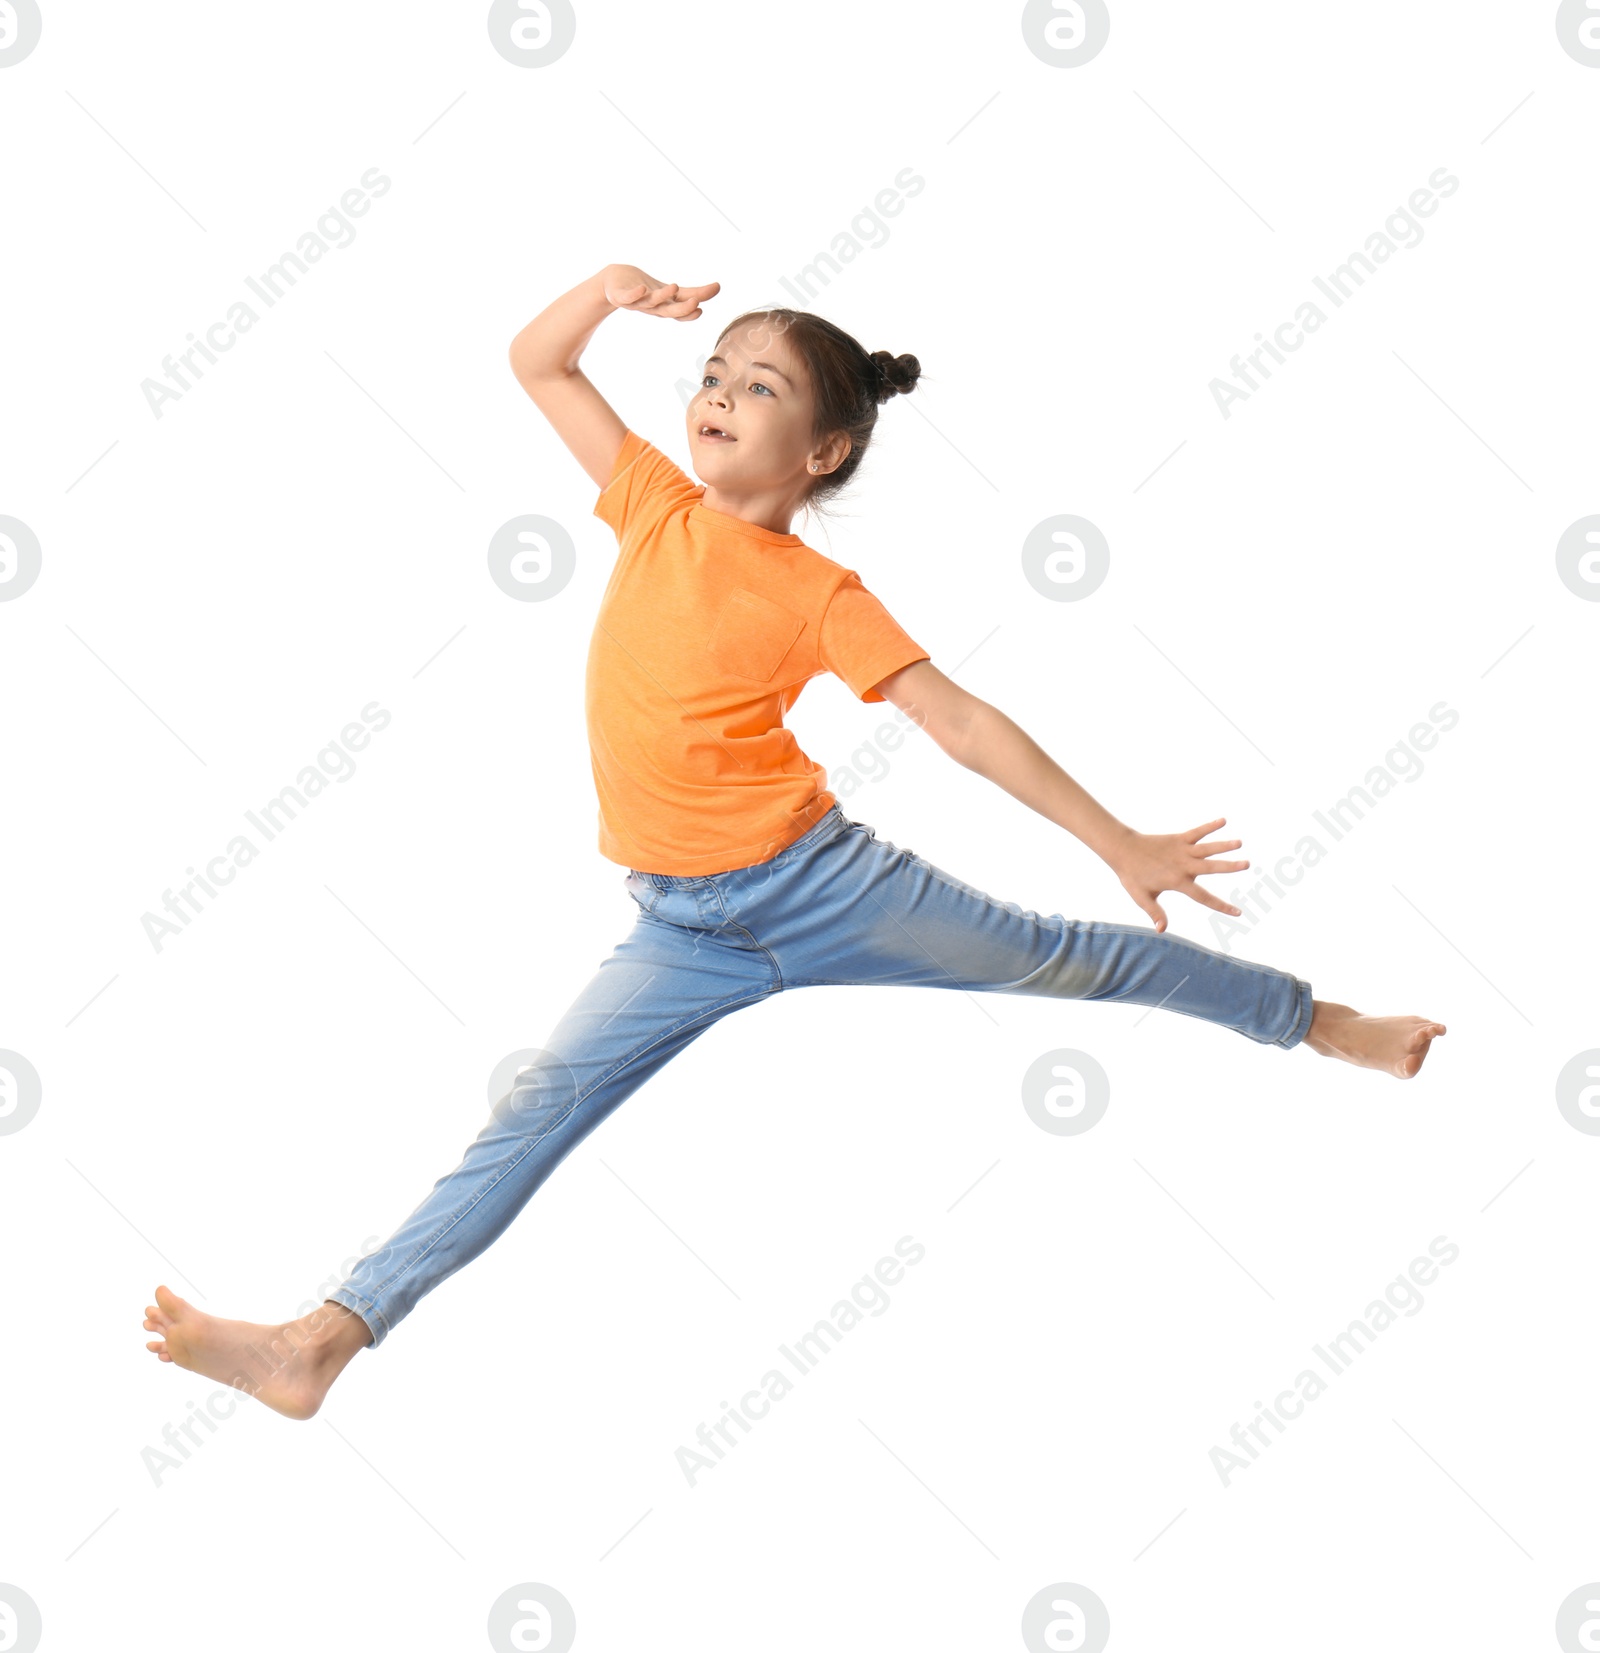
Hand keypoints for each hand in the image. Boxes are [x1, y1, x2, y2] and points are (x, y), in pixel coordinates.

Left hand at [603, 265, 718, 319]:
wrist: (614, 283)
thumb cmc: (646, 288)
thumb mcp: (671, 291)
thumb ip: (694, 292)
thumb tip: (719, 287)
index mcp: (666, 306)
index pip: (681, 309)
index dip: (691, 311)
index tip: (702, 308)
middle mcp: (653, 307)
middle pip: (669, 311)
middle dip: (682, 309)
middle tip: (696, 304)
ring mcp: (637, 302)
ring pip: (651, 302)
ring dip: (662, 296)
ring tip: (674, 287)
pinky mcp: (621, 296)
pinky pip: (628, 297)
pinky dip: (635, 294)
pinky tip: (641, 288)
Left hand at [1108, 817, 1247, 931]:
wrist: (1122, 849)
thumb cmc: (1131, 876)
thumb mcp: (1142, 897)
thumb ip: (1155, 912)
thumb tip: (1162, 930)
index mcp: (1177, 881)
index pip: (1204, 897)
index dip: (1222, 906)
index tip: (1238, 913)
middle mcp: (1183, 865)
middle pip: (1210, 867)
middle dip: (1229, 867)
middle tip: (1247, 864)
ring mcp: (1182, 850)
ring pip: (1207, 848)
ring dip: (1223, 845)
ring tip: (1239, 842)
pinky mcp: (1178, 839)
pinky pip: (1196, 832)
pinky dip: (1209, 826)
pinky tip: (1223, 820)